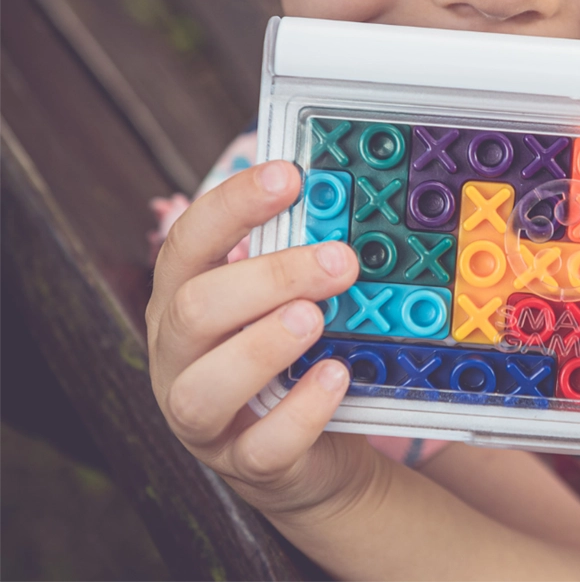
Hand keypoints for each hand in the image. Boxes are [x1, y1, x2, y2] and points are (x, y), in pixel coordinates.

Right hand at [146, 160, 366, 518]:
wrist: (309, 447)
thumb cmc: (292, 351)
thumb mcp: (287, 297)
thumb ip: (299, 256)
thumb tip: (341, 194)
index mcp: (182, 299)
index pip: (188, 242)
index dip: (234, 204)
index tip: (289, 175)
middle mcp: (177, 357)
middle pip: (193, 309)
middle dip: (268, 277)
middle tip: (339, 261)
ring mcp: (202, 418)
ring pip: (204, 388)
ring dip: (263, 346)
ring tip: (317, 318)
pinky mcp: (243, 465)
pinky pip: (262, 447)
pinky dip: (300, 410)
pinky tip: (336, 376)